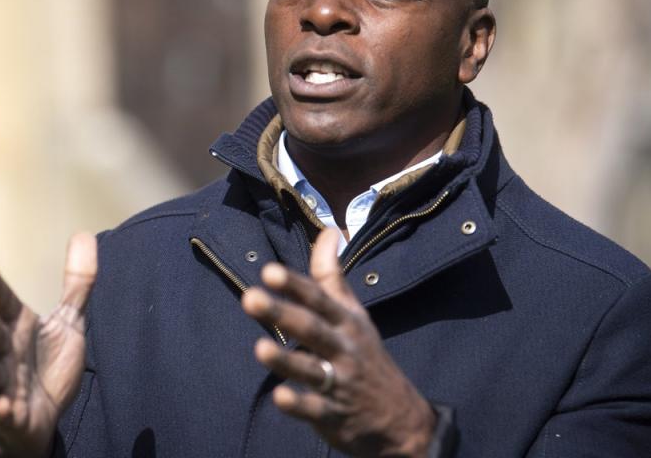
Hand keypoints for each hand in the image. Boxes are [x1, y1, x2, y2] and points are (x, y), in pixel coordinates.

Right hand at [0, 233, 97, 456]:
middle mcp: (6, 352)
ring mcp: (3, 383)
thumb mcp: (69, 321)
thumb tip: (85, 234)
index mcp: (17, 326)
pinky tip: (1, 407)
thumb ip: (77, 282)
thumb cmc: (49, 362)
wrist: (46, 413)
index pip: (4, 303)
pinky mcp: (8, 414)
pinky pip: (0, 413)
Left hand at [241, 228, 435, 457]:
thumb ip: (332, 275)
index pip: (319, 299)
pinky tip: (280, 395)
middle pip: (312, 328)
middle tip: (250, 298)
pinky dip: (298, 403)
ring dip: (286, 359)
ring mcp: (340, 383)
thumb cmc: (366, 355)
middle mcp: (344, 349)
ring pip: (311, 369)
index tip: (269, 271)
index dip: (295, 285)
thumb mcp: (354, 314)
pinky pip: (315, 409)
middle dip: (281, 313)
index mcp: (347, 322)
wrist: (400, 419)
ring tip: (259, 348)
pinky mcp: (333, 415)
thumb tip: (328, 231)